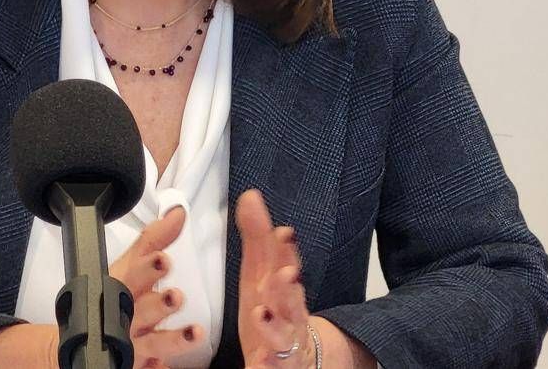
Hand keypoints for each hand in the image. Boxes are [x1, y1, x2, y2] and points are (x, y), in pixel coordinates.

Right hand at [108, 205, 201, 368]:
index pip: (132, 275)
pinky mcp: (134, 366)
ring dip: (170, 339)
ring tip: (194, 333)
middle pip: (139, 309)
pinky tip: (169, 367)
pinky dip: (160, 368)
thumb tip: (179, 213)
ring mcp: (129, 346)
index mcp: (120, 287)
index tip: (163, 260)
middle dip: (157, 304)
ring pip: (150, 344)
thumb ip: (154, 239)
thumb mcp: (129, 265)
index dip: (147, 268)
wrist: (83, 341)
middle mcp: (124, 317)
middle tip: (175, 296)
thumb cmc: (109, 297)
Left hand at [235, 189, 313, 368]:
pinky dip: (264, 368)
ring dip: (275, 326)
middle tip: (282, 274)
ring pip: (284, 335)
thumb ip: (256, 236)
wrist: (296, 357)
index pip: (287, 266)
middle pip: (291, 300)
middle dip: (286, 287)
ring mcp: (284, 342)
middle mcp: (288, 314)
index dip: (286, 251)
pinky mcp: (274, 367)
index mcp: (282, 288)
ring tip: (260, 314)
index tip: (283, 233)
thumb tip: (251, 195)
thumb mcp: (261, 271)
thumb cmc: (274, 308)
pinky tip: (256, 365)